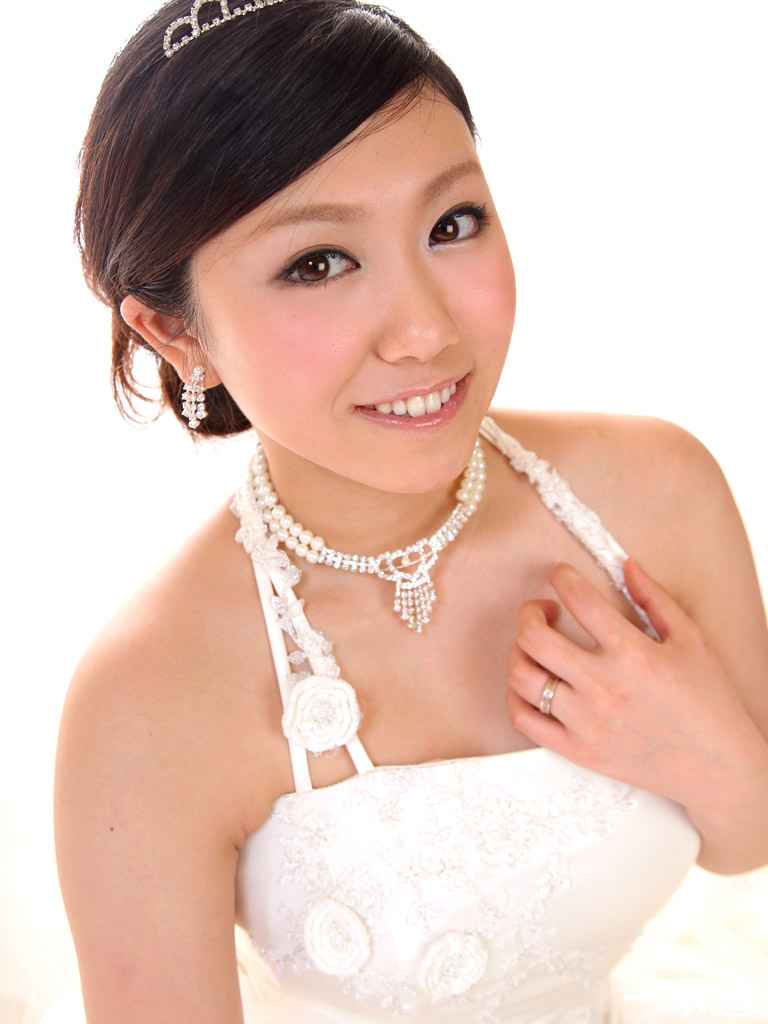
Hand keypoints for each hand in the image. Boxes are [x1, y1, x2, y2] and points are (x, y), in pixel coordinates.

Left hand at [507, 558, 757, 806]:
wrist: (717, 767)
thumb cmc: (707, 700)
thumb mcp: (690, 640)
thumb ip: (654, 598)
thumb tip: (625, 565)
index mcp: (632, 654)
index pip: (580, 601)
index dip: (562, 577)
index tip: (561, 575)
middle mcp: (603, 687)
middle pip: (534, 638)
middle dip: (529, 612)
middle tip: (542, 610)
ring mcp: (586, 722)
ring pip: (522, 677)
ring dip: (519, 651)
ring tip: (535, 646)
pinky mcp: (577, 751)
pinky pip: (524, 720)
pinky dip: (515, 696)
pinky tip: (532, 682)